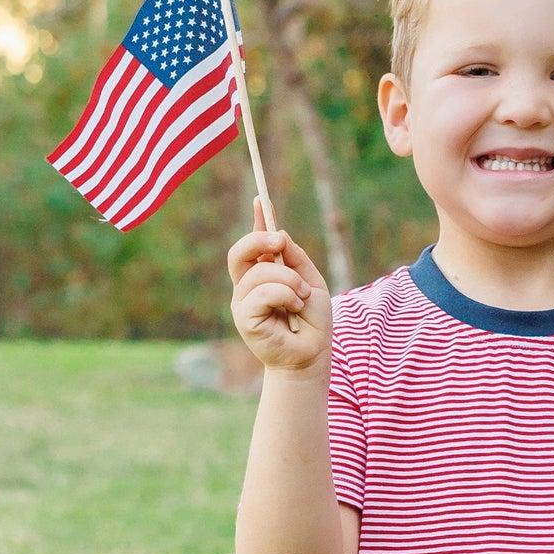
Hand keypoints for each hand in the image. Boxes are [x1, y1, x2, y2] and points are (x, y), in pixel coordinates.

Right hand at [228, 197, 332, 374]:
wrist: (312, 355)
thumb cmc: (312, 322)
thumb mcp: (310, 283)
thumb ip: (295, 259)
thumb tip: (279, 234)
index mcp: (263, 276)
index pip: (254, 244)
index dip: (258, 221)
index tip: (262, 199)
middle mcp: (248, 287)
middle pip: (241, 251)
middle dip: (260, 240)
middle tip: (281, 243)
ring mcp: (243, 302)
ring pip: (260, 273)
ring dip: (289, 281)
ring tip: (301, 299)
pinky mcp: (244, 318)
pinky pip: (262, 293)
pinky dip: (285, 296)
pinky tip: (293, 309)